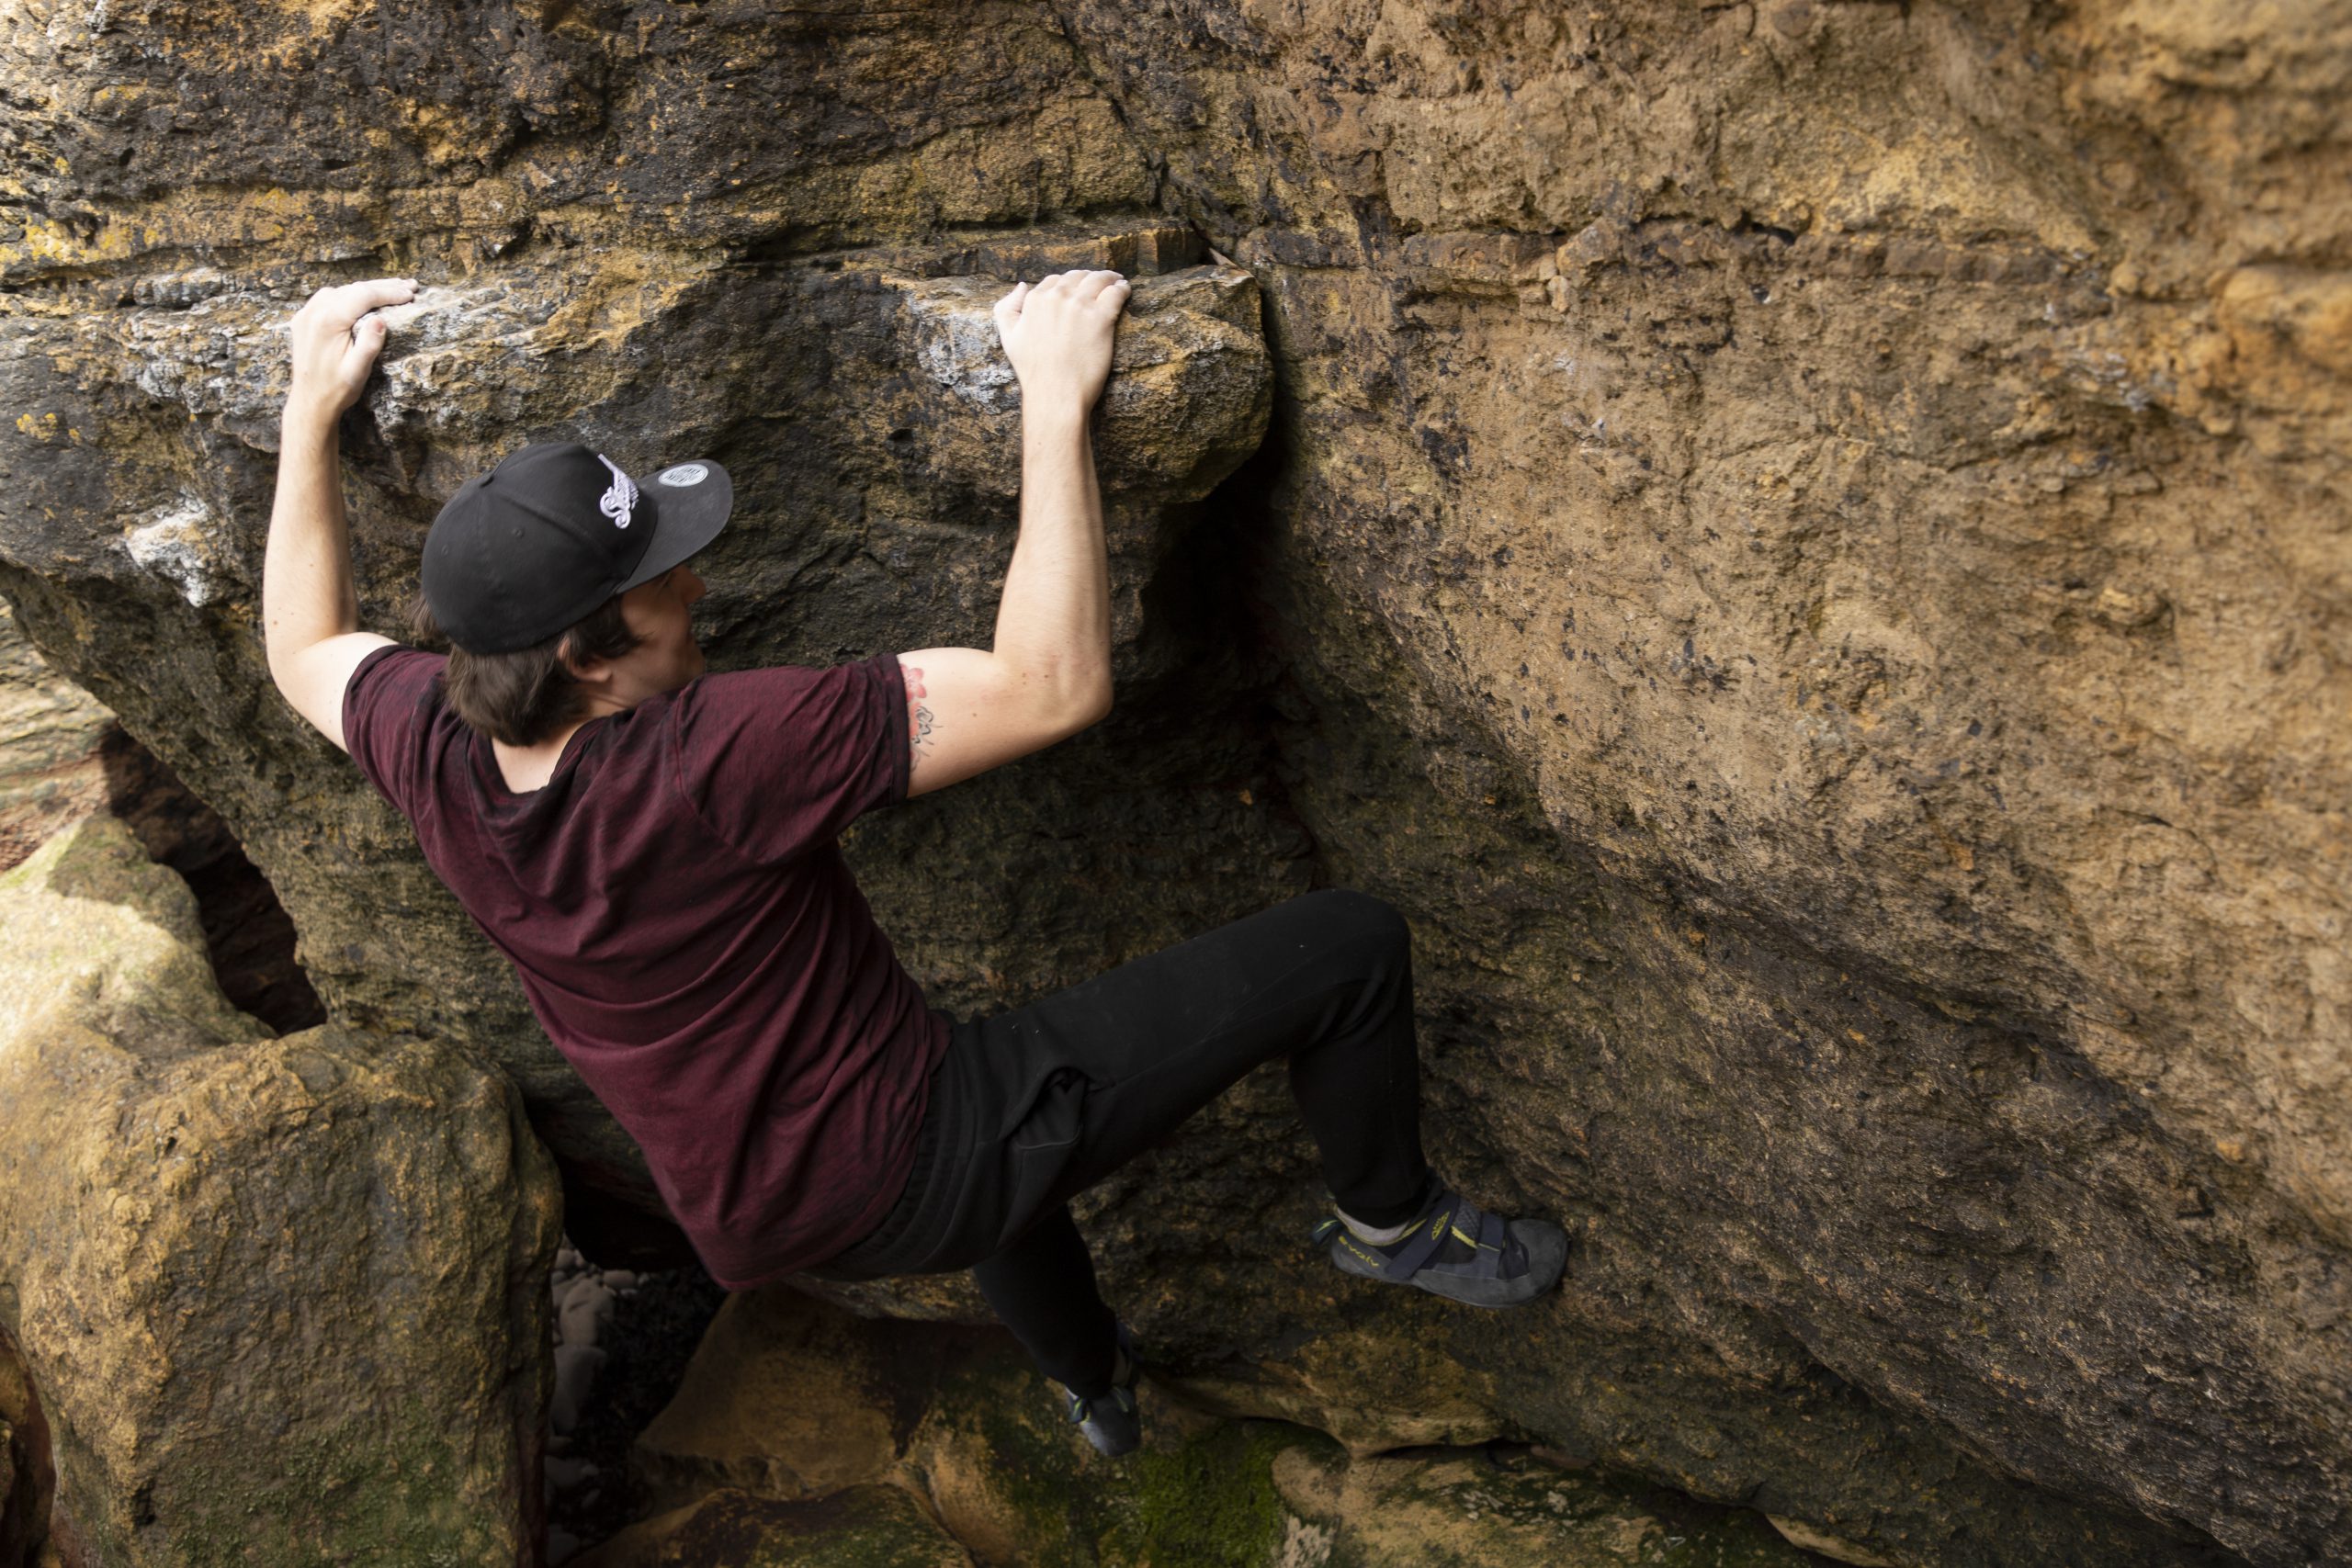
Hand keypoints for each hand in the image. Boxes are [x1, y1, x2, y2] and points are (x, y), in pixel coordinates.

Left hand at [284, 276, 415, 432]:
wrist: (310, 401)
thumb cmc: (337, 389)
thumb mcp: (358, 371)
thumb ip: (369, 344)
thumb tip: (381, 319)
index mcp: (328, 322)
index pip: (364, 296)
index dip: (389, 292)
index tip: (410, 293)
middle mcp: (314, 312)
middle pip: (353, 288)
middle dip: (383, 287)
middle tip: (409, 286)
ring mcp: (306, 314)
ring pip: (341, 290)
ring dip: (367, 289)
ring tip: (391, 290)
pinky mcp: (304, 320)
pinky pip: (328, 298)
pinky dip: (348, 294)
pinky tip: (362, 298)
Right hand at [991, 269, 1131, 416]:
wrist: (1055, 393)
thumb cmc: (1033, 371)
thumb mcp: (1008, 338)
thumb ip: (1007, 308)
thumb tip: (1022, 285)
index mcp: (1036, 300)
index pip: (1055, 281)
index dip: (1068, 284)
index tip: (1077, 289)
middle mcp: (1058, 297)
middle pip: (1078, 276)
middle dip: (1089, 278)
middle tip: (1101, 282)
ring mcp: (1080, 306)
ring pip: (1099, 279)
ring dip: (1109, 278)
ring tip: (1117, 282)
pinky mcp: (1102, 318)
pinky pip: (1116, 293)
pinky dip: (1122, 289)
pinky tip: (1125, 290)